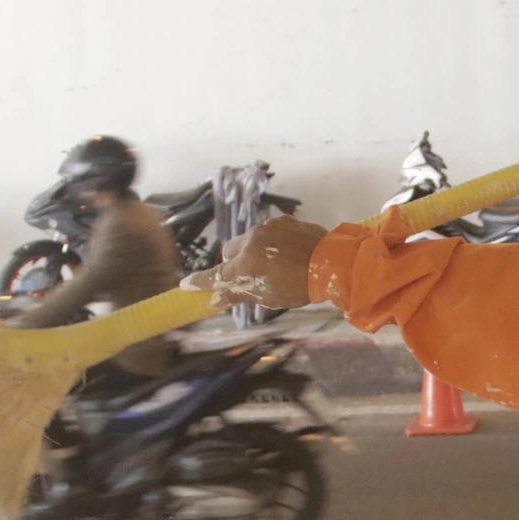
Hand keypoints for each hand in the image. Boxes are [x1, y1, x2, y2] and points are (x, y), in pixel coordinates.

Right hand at [182, 215, 328, 308]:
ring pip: (249, 240)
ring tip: (276, 265)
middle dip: (235, 263)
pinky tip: (288, 253)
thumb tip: (215, 298)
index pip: (215, 276)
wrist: (333, 264)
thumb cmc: (300, 286)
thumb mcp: (268, 297)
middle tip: (251, 275)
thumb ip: (239, 294)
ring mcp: (266, 228)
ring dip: (255, 251)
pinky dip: (272, 242)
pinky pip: (269, 232)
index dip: (200, 282)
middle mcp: (250, 242)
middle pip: (230, 252)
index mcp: (244, 265)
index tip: (186, 284)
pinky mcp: (283, 220)